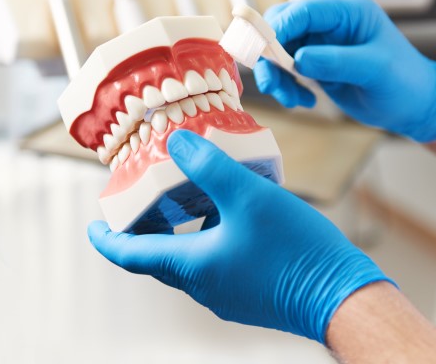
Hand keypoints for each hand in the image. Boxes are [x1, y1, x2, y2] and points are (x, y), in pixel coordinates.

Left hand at [88, 130, 392, 342]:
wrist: (341, 294)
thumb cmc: (294, 249)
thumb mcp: (248, 196)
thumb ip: (209, 166)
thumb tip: (177, 141)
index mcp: (193, 266)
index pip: (130, 255)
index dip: (107, 238)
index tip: (93, 224)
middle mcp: (204, 286)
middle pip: (159, 257)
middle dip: (145, 229)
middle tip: (143, 200)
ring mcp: (228, 292)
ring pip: (190, 258)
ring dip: (182, 230)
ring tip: (191, 196)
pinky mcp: (250, 292)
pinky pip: (217, 261)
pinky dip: (211, 236)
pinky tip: (236, 212)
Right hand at [253, 0, 435, 141]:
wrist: (416, 107)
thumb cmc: (406, 83)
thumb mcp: (376, 70)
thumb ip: (336, 62)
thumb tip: (298, 59)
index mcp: (348, 12)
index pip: (304, 11)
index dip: (280, 29)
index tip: (266, 53)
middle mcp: (332, 24)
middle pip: (284, 27)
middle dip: (271, 55)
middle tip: (273, 83)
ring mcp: (322, 44)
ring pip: (280, 51)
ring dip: (277, 75)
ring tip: (291, 99)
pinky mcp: (318, 65)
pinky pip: (288, 70)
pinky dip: (288, 86)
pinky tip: (305, 101)